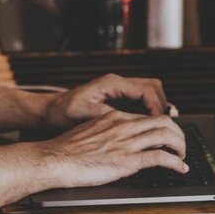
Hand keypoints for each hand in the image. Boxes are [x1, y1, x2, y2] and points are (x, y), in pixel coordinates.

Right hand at [39, 111, 187, 187]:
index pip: (147, 117)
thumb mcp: (89, 133)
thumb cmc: (65, 151)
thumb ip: (106, 134)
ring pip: (167, 136)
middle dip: (178, 133)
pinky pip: (161, 158)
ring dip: (181, 147)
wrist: (54, 159)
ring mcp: (126, 143)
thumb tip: (117, 142)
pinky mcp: (127, 161)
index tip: (168, 136)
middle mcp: (123, 126)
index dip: (163, 126)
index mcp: (114, 118)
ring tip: (183, 157)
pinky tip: (180, 168)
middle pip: (163, 121)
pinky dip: (176, 163)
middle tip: (181, 145)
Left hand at [43, 74, 167, 129]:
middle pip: (154, 88)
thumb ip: (107, 116)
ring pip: (150, 95)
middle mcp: (118, 84)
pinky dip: (148, 114)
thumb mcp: (84, 115)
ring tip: (159, 129)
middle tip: (164, 127)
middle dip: (162, 106)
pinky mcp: (118, 101)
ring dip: (157, 110)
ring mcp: (119, 91)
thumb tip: (130, 122)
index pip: (146, 90)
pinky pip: (141, 104)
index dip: (157, 107)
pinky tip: (147, 130)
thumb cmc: (62, 113)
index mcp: (111, 84)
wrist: (49, 112)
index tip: (160, 123)